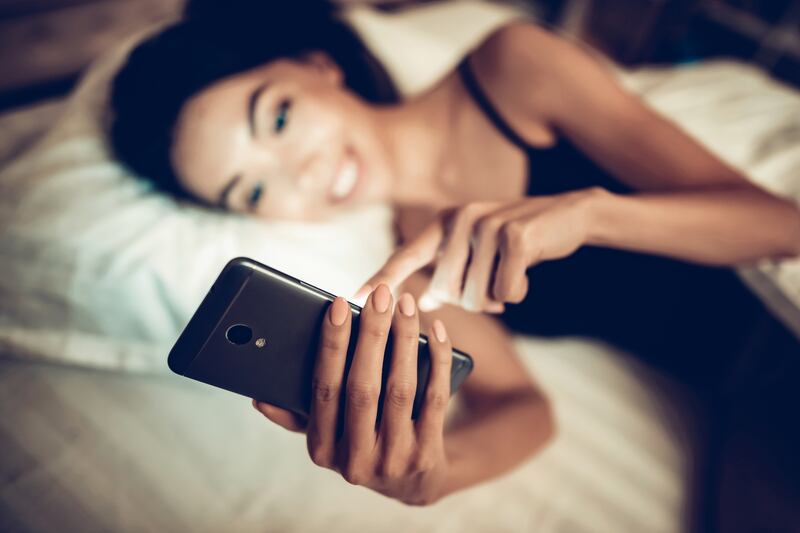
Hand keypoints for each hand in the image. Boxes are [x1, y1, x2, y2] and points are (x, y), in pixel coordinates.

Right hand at [253, 285, 454, 505]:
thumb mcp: (326, 437)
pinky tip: (435, 330)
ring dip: (404, 340)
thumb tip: (259, 397)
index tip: (337, 305)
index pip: (323, 390)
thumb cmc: (361, 444)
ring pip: (400, 389)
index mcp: (321, 450)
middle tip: (380, 294)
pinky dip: (436, 359)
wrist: (413, 484)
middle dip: (372, 334)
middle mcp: (355, 460)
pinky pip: (435, 397)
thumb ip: (296, 416)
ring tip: (405, 304)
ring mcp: (394, 459)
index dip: (330, 345)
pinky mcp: (428, 453)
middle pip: (363, 387)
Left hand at [354, 188, 598, 312]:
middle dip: (472, 302)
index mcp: (444, 224)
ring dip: (496, 299)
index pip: (405, 255)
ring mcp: (486, 224)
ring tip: (510, 277)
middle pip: (448, 291)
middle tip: (493, 289)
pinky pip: (506, 291)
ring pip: (476, 296)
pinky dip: (518, 292)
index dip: (381, 278)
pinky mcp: (515, 235)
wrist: (569, 215)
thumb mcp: (479, 252)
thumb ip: (449, 271)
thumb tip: (424, 299)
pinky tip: (526, 274)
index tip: (355, 297)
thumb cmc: (518, 241)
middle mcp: (459, 219)